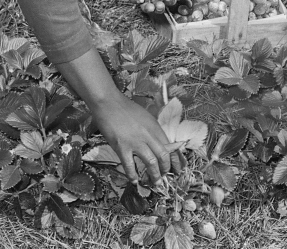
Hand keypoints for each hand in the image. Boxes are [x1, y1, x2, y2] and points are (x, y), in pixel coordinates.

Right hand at [55, 48, 180, 185]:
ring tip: (155, 183)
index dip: (176, 160)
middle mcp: (148, 135)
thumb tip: (160, 145)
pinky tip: (135, 181)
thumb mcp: (146, 118)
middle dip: (167, 169)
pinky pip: (129, 165)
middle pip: (164, 156)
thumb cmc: (126, 109)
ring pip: (151, 162)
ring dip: (154, 175)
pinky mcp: (121, 146)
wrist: (108, 102)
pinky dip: (133, 175)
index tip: (178, 168)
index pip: (171, 146)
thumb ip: (153, 131)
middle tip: (166, 177)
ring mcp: (135, 141)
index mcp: (155, 128)